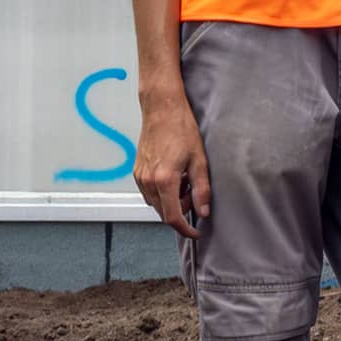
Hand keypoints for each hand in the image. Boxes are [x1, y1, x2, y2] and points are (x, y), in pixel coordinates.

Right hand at [133, 95, 210, 239]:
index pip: (172, 217)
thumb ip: (201, 188)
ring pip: (156, 203)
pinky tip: (174, 176)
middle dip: (181, 210)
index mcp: (164, 180)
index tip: (196, 232)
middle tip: (195, 193)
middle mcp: (148, 181)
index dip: (185, 229)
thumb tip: (203, 211)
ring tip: (185, 180)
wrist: (162, 108)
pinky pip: (149, 192)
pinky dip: (162, 192)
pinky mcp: (137, 170)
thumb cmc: (181, 129)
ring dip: (171, 201)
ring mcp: (140, 176)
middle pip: (163, 212)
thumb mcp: (199, 159)